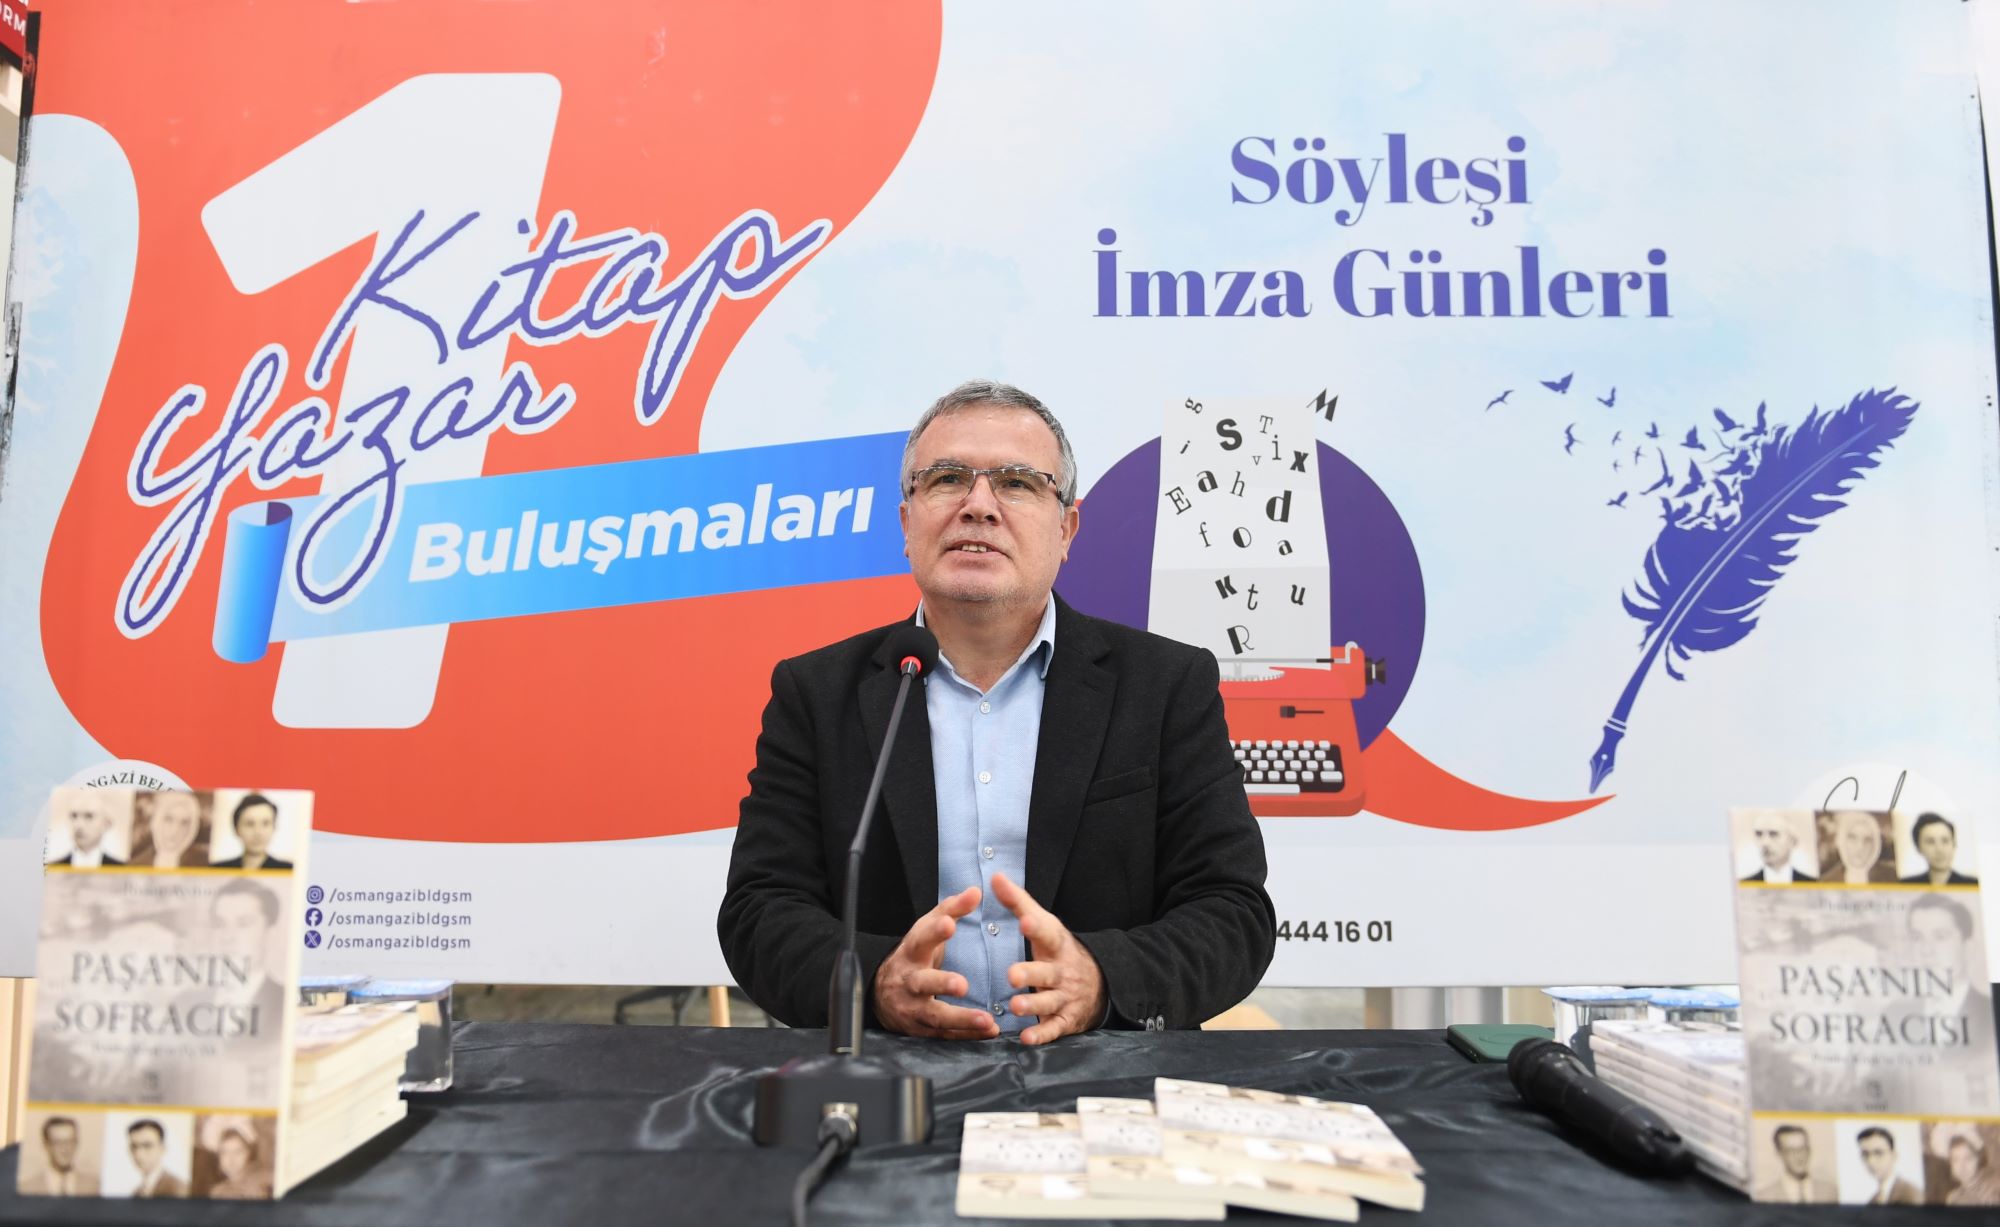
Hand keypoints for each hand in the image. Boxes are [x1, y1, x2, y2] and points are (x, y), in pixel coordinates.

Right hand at [871, 885, 1000, 1039]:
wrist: (881, 993)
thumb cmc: (914, 956)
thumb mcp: (926, 928)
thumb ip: (952, 909)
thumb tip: (977, 890)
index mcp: (912, 953)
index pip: (921, 939)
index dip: (934, 932)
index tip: (949, 923)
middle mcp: (910, 981)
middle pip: (923, 983)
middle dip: (941, 984)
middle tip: (962, 984)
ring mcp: (913, 1008)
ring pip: (935, 1015)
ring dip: (961, 1018)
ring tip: (986, 1019)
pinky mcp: (921, 1029)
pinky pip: (945, 1034)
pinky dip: (967, 1034)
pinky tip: (989, 1030)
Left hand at [992, 872, 1104, 1044]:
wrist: (1101, 982)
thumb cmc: (1059, 950)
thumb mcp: (1044, 924)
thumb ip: (1017, 903)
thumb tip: (994, 876)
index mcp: (1056, 945)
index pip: (1047, 933)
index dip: (1036, 926)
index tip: (1025, 919)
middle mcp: (1062, 971)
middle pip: (1046, 973)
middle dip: (1030, 974)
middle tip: (1012, 975)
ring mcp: (1066, 997)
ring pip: (1048, 1002)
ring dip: (1032, 1005)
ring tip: (1014, 1006)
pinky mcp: (1066, 1019)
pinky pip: (1054, 1028)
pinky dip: (1041, 1034)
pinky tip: (1026, 1038)